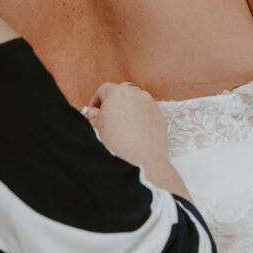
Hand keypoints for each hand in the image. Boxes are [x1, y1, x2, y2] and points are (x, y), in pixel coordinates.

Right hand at [84, 81, 189, 198]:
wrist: (142, 163)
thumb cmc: (115, 146)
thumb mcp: (94, 129)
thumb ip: (91, 116)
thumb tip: (95, 113)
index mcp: (117, 93)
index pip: (103, 90)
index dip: (96, 101)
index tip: (94, 113)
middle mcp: (136, 94)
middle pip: (121, 93)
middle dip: (113, 104)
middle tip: (107, 120)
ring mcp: (151, 105)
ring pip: (135, 102)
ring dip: (128, 110)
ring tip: (122, 130)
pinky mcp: (161, 117)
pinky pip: (146, 113)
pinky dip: (140, 119)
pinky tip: (135, 134)